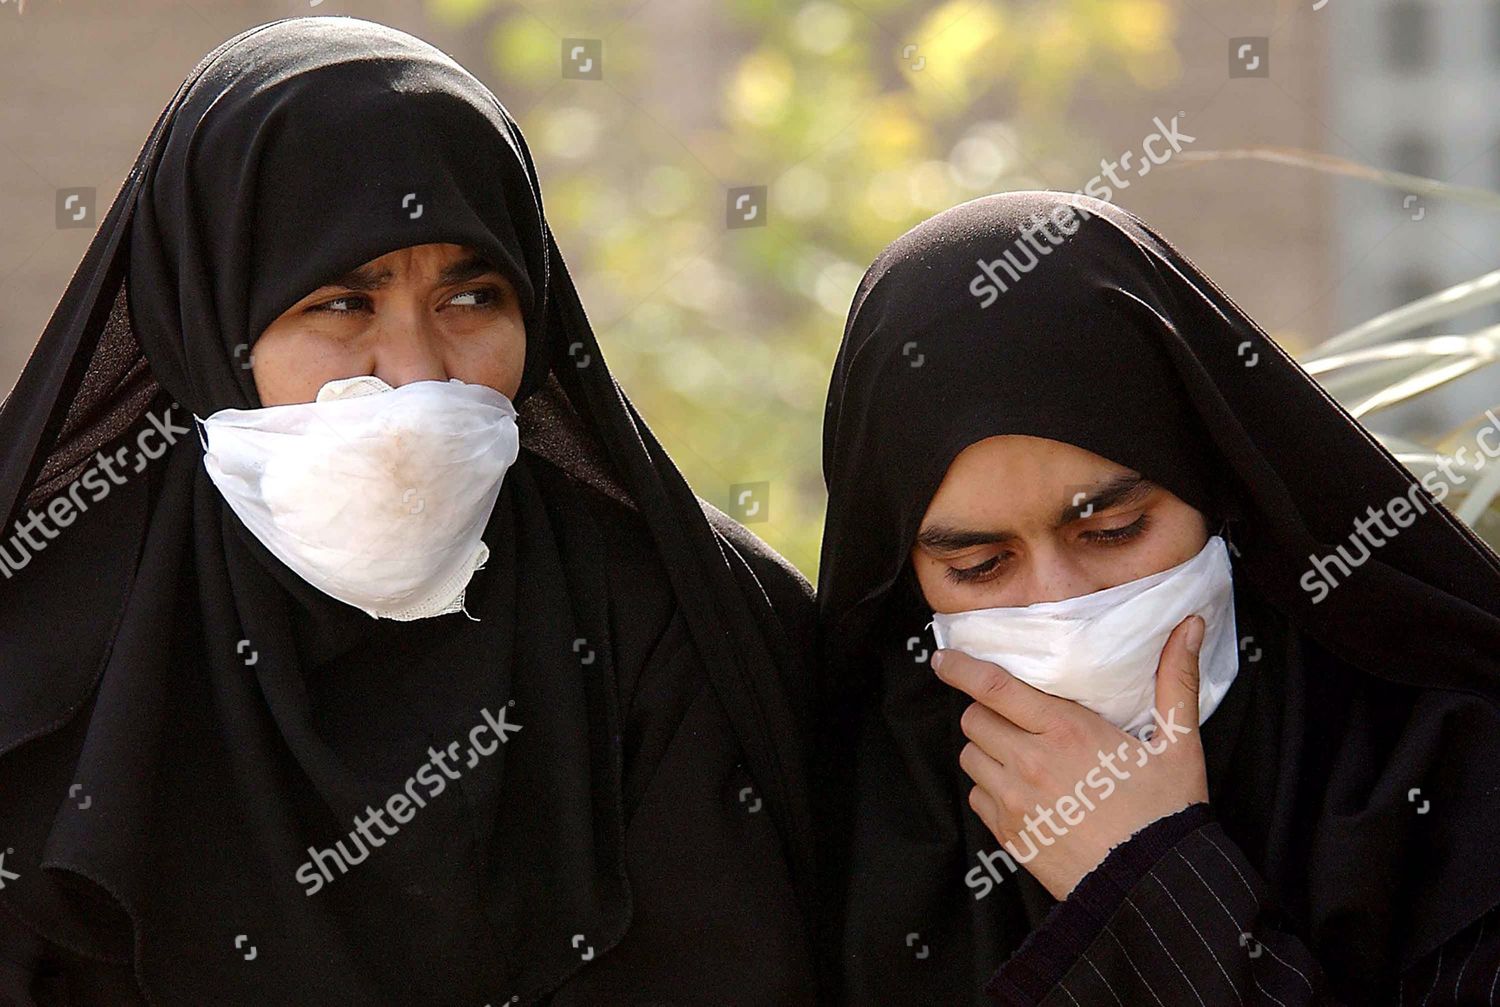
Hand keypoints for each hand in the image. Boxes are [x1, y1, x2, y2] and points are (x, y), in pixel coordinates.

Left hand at [932, 614, 1208, 899]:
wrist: (1152, 889)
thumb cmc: (1167, 813)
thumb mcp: (1179, 744)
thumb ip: (1176, 681)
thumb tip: (1189, 626)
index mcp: (1067, 732)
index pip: (994, 687)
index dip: (961, 668)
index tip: (944, 658)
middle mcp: (1031, 763)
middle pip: (975, 718)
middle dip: (987, 710)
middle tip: (1015, 715)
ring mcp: (1015, 802)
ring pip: (970, 756)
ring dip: (986, 748)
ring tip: (1021, 752)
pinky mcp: (1009, 834)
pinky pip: (977, 796)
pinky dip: (989, 786)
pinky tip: (1023, 789)